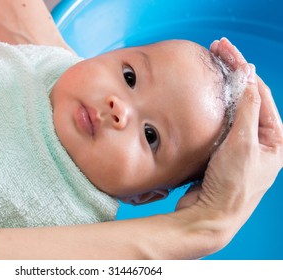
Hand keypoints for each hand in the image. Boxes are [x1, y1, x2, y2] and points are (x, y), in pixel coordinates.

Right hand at [177, 38, 282, 239]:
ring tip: (213, 65)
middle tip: (218, 49)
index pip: (259, 93)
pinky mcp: (221, 151)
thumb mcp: (244, 144)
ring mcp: (240, 145)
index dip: (243, 69)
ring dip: (222, 87)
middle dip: (233, 72)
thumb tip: (249, 77)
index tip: (226, 50)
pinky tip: (206, 95)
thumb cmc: (232, 186)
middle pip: (247, 97)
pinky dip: (213, 106)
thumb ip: (247, 109)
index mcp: (274, 139)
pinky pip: (219, 122)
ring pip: (233, 108)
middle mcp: (259, 140)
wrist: (210, 215)